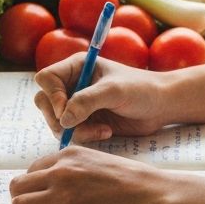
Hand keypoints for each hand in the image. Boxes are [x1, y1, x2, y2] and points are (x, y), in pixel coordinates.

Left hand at [10, 146, 170, 203]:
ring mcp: (64, 195)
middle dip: (25, 202)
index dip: (36, 188)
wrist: (156, 197)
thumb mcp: (100, 161)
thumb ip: (75, 168)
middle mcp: (61, 172)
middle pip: (17, 188)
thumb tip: (57, 186)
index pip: (30, 170)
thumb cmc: (135, 182)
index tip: (47, 198)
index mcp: (69, 155)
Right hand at [33, 55, 173, 143]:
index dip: (51, 95)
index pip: (46, 78)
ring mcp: (77, 104)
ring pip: (56, 121)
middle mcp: (73, 84)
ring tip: (102, 129)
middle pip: (44, 102)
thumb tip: (63, 119)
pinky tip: (106, 132)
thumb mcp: (114, 91)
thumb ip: (87, 101)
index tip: (66, 109)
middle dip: (59, 118)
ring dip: (76, 130)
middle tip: (78, 125)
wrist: (160, 106)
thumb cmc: (141, 89)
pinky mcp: (85, 121)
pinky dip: (85, 136)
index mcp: (77, 67)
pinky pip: (71, 133)